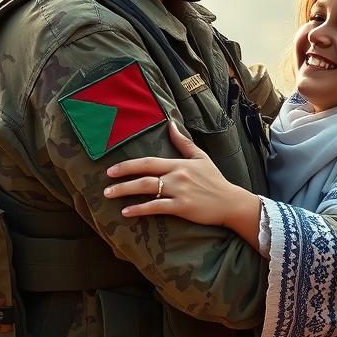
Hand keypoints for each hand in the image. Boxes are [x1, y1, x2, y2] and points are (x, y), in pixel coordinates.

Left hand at [104, 121, 246, 226]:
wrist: (231, 202)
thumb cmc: (215, 181)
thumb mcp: (201, 157)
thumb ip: (183, 142)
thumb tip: (171, 124)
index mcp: (179, 163)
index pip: (149, 161)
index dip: (128, 164)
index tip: (112, 169)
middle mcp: (177, 175)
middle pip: (144, 174)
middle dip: (122, 178)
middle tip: (105, 183)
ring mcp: (179, 191)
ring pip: (147, 189)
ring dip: (125, 192)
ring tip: (109, 195)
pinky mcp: (182, 207)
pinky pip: (156, 207)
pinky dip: (140, 209)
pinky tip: (127, 212)